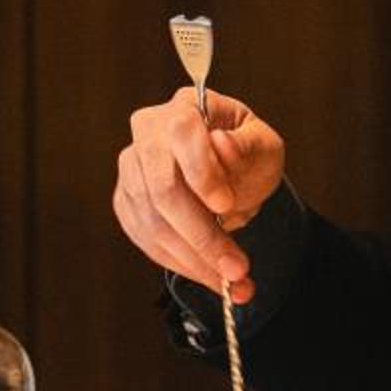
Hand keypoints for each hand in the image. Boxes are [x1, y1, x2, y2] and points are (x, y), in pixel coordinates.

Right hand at [112, 88, 287, 301]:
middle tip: (236, 268)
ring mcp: (132, 170)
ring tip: (231, 282)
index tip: (226, 205)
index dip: (202, 172)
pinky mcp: (126, 202)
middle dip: (201, 236)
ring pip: (153, 223)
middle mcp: (147, 135)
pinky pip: (146, 240)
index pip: (182, 133)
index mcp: (184, 108)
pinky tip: (207, 274)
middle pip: (162, 189)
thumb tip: (222, 144)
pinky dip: (179, 264)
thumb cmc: (246, 154)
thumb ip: (247, 147)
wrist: (228, 173)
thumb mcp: (263, 147)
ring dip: (194, 260)